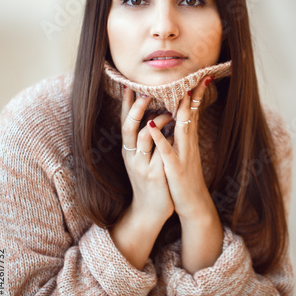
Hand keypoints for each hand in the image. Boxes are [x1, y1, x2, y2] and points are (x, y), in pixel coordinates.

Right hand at [121, 87, 174, 223]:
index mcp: (129, 150)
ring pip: (143, 136)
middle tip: (144, 90)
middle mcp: (132, 156)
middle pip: (129, 126)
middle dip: (135, 107)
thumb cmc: (150, 181)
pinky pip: (158, 152)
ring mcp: (142, 165)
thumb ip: (146, 141)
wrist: (149, 211)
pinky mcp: (155, 174)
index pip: (125, 122)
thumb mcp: (143, 160)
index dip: (126, 104)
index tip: (129, 84)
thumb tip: (154, 118)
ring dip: (154, 120)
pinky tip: (170, 128)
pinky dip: (162, 138)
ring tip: (165, 108)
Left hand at [147, 75, 222, 271]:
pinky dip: (160, 137)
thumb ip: (183, 134)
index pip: (191, 111)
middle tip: (198, 75)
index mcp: (187, 139)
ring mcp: (183, 155)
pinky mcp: (175, 168)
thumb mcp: (184, 152)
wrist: (193, 203)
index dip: (195, 94)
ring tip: (179, 92)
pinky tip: (152, 126)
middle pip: (191, 114)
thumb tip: (181, 117)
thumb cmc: (185, 176)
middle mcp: (188, 143)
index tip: (200, 75)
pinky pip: (166, 151)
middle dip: (194, 95)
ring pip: (182, 128)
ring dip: (180, 110)